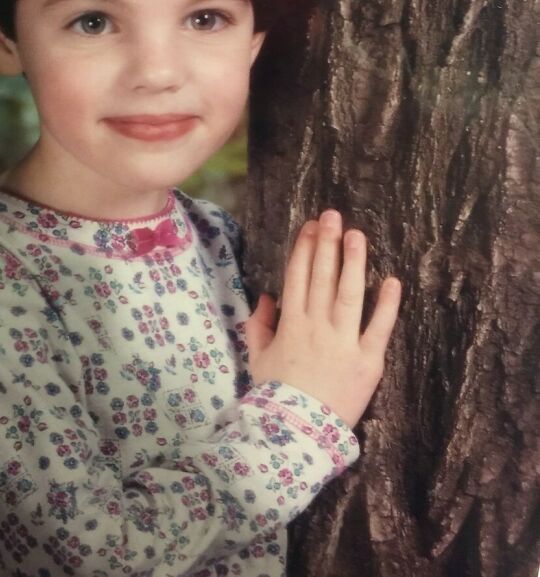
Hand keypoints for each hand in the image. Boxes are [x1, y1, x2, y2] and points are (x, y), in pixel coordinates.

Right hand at [244, 209, 400, 428]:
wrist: (297, 435)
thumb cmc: (276, 396)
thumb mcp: (258, 360)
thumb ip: (259, 327)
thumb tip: (265, 297)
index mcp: (291, 325)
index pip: (297, 277)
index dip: (303, 249)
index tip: (309, 226)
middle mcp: (316, 327)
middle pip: (321, 277)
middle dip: (326, 243)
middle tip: (332, 215)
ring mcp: (343, 342)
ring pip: (348, 294)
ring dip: (353, 262)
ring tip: (356, 234)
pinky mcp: (368, 362)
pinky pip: (378, 328)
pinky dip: (387, 304)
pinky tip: (392, 280)